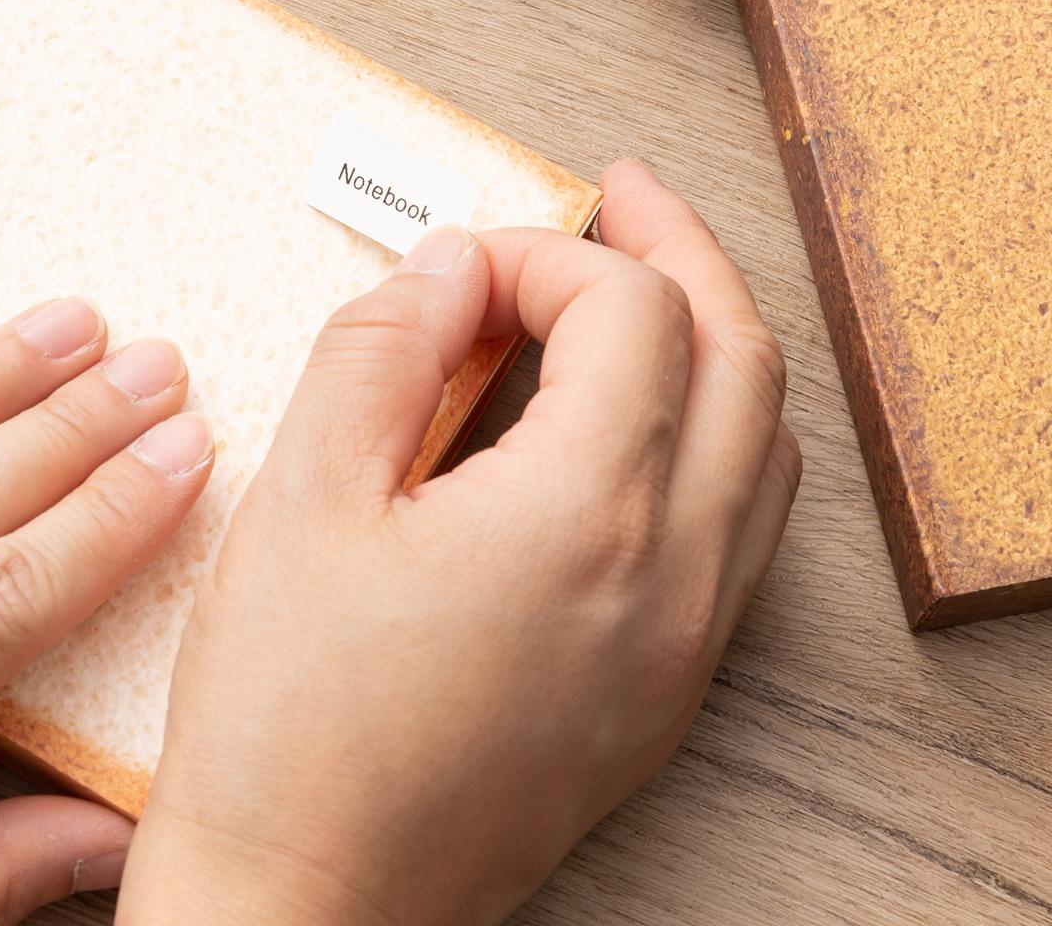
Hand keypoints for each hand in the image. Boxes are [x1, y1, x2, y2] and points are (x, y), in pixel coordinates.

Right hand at [119, 160, 799, 925]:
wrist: (307, 910)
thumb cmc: (288, 722)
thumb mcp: (301, 499)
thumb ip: (379, 350)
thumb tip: (444, 262)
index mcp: (585, 519)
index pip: (630, 311)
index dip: (543, 253)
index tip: (454, 270)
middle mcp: (671, 581)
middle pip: (741, 360)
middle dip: (678, 254)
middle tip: (619, 196)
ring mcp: (683, 649)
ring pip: (763, 448)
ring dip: (711, 343)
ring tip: (635, 289)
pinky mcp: (664, 698)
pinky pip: (740, 532)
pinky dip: (710, 438)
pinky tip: (631, 423)